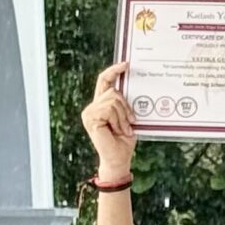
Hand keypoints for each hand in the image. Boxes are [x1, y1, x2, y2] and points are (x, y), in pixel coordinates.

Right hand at [83, 62, 135, 177]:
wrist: (119, 159)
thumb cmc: (124, 141)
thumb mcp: (128, 118)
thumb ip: (125, 104)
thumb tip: (135, 85)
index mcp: (101, 104)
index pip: (104, 80)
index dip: (114, 70)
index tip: (126, 64)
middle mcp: (93, 106)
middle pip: (113, 91)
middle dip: (126, 107)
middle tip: (130, 123)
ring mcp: (90, 112)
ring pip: (113, 99)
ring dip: (123, 116)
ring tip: (123, 129)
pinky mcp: (91, 117)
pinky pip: (110, 109)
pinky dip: (119, 120)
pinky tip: (118, 131)